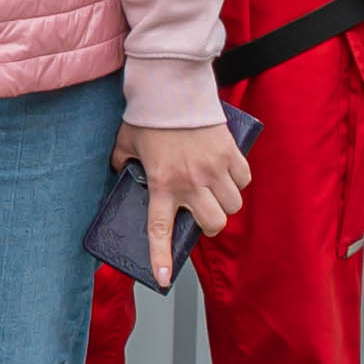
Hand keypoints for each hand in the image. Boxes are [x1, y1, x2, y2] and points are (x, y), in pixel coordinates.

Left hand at [118, 118, 254, 264]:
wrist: (172, 85)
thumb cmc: (148, 114)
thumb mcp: (126, 141)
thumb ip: (121, 161)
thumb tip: (119, 169)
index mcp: (162, 182)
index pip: (160, 229)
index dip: (162, 257)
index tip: (163, 277)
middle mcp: (191, 181)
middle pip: (214, 223)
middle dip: (211, 225)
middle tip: (203, 216)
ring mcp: (214, 168)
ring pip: (233, 204)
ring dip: (226, 203)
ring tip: (215, 191)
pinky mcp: (230, 152)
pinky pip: (244, 179)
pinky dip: (238, 180)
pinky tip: (228, 173)